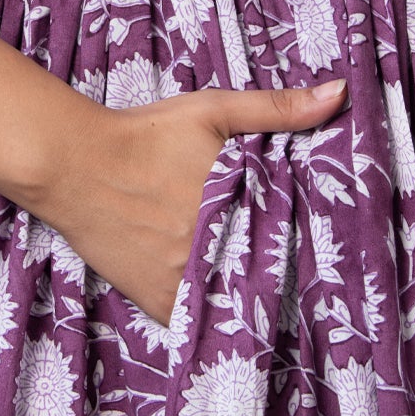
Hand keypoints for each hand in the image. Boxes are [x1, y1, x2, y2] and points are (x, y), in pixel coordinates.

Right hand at [41, 78, 349, 325]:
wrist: (75, 165)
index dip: (316, 252)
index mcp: (240, 209)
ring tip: (277, 305)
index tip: (333, 260)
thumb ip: (278, 108)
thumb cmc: (146, 134)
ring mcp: (187, 283)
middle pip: (269, 277)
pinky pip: (200, 322)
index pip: (297, 244)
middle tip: (313, 286)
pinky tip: (226, 308)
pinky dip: (213, 317)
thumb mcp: (214, 111)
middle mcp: (218, 253)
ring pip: (236, 304)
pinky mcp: (160, 302)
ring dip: (250, 301)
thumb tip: (339, 93)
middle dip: (287, 278)